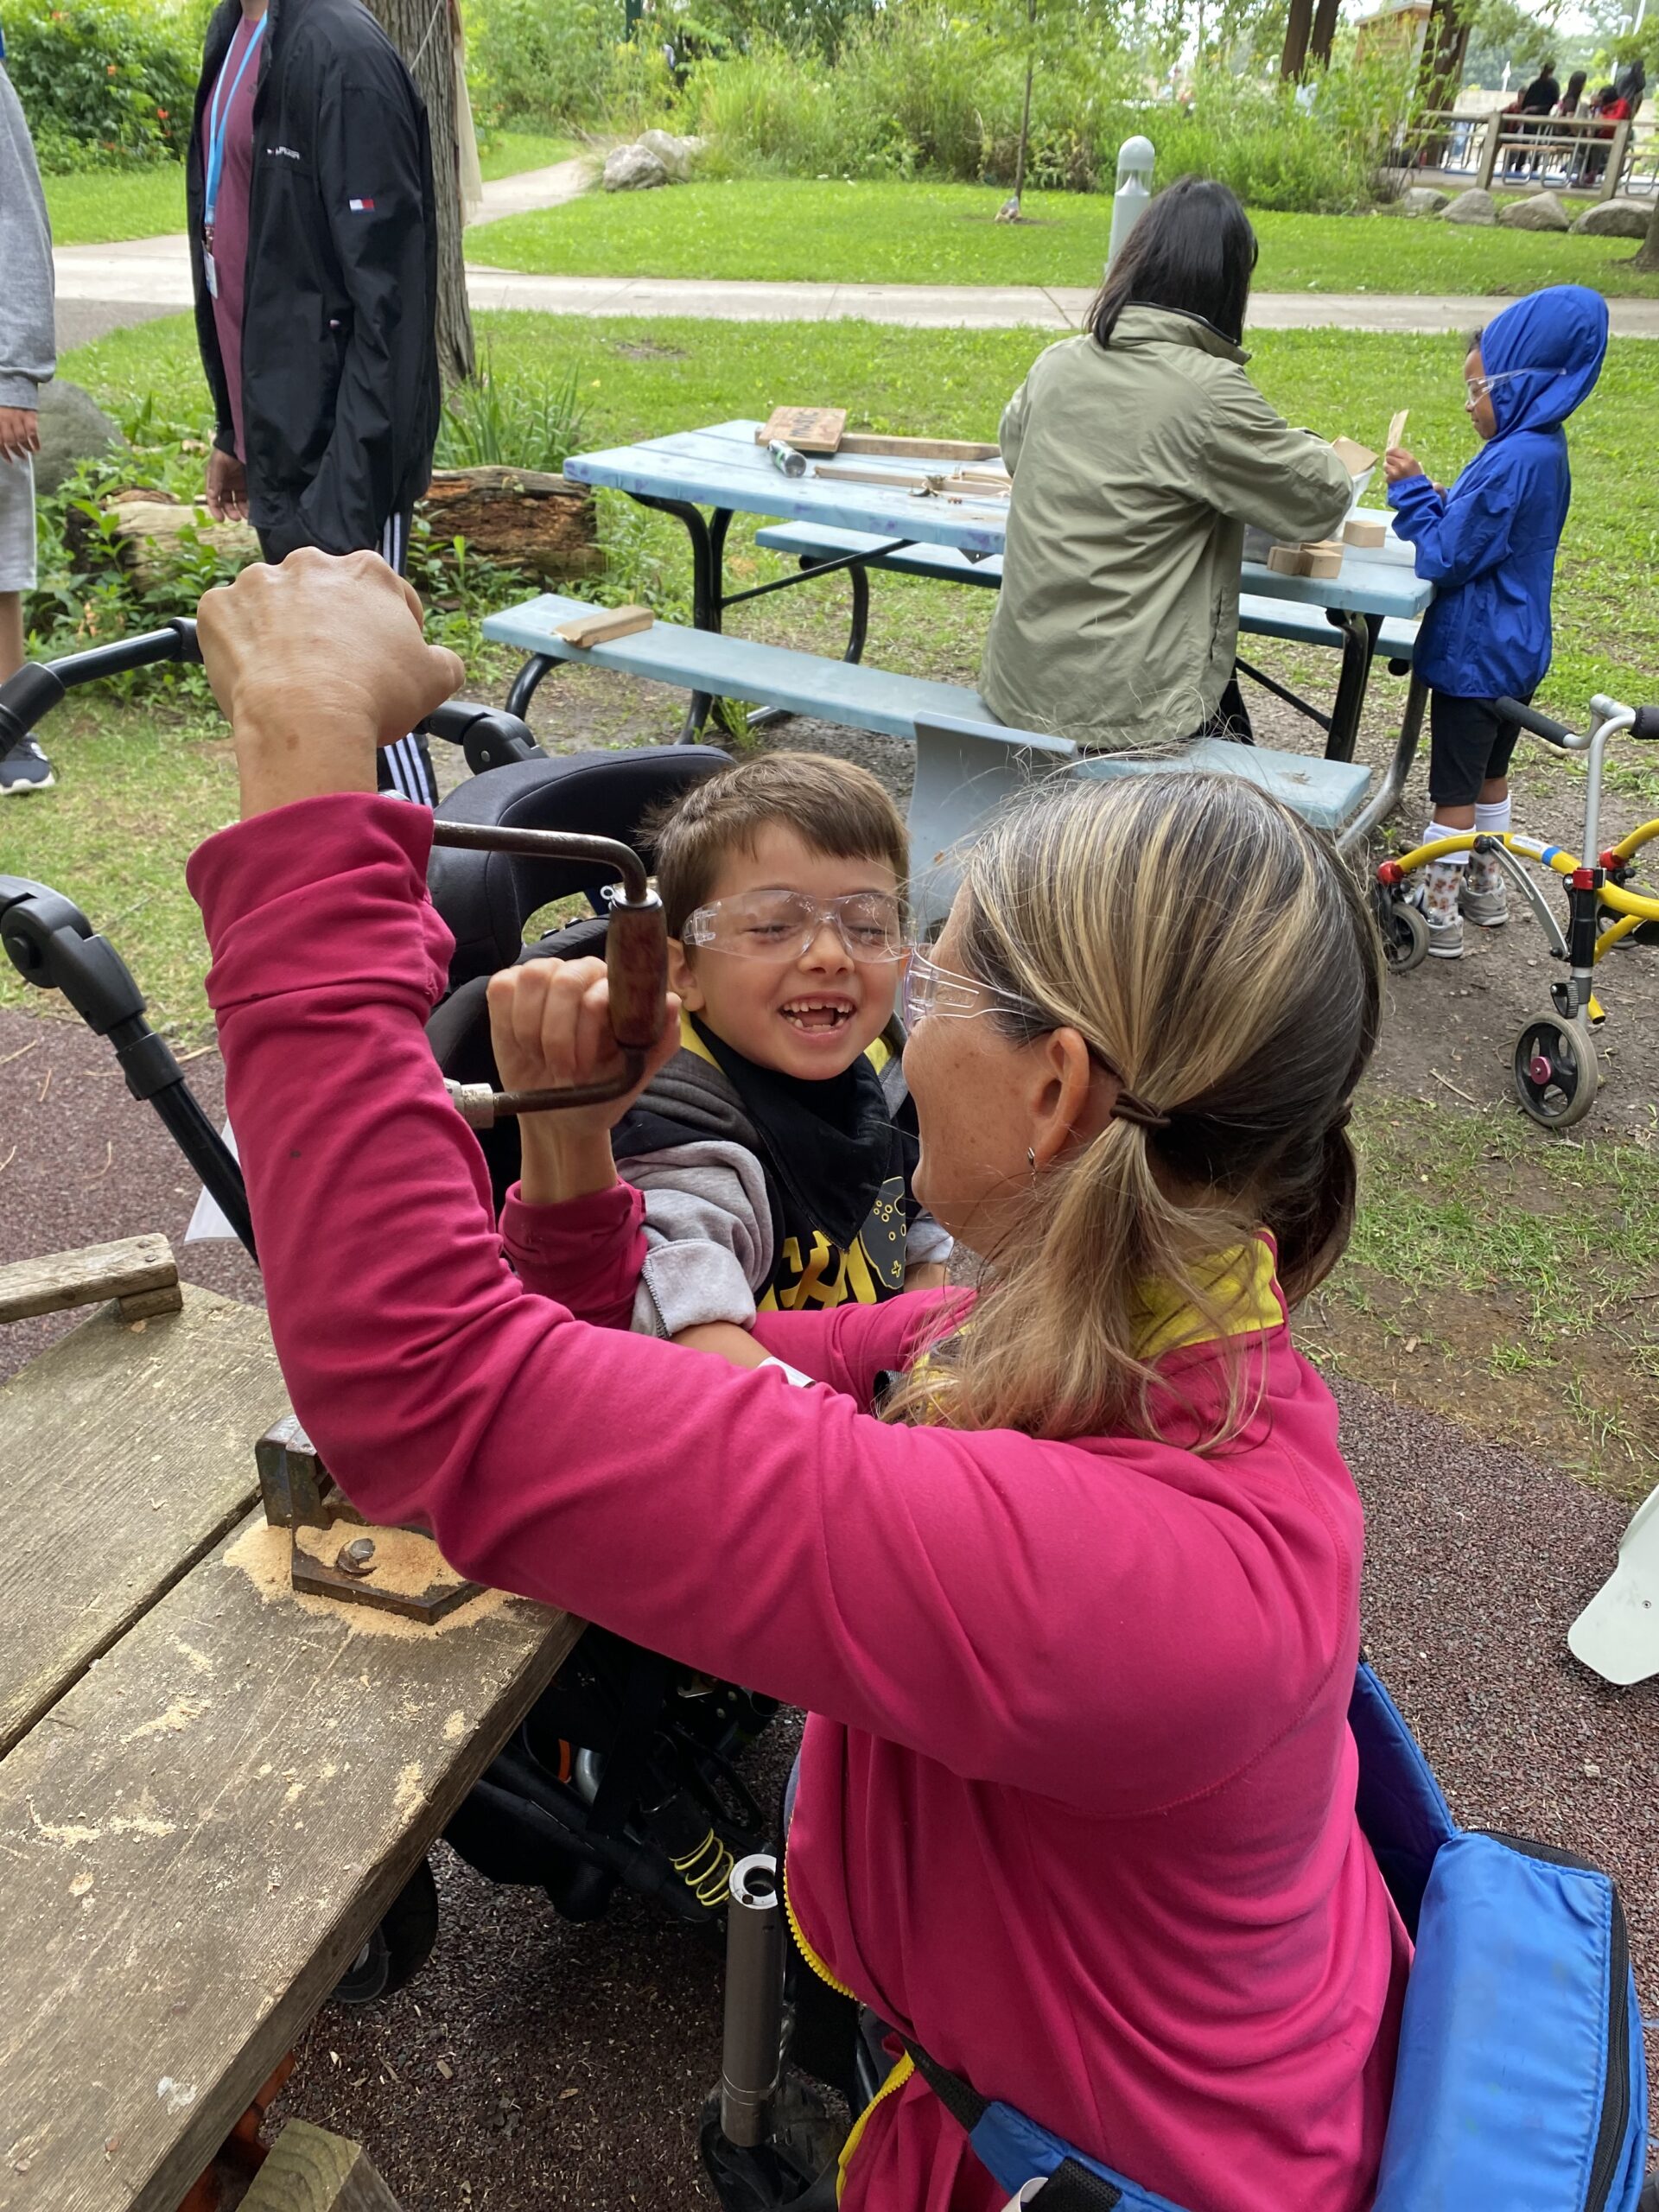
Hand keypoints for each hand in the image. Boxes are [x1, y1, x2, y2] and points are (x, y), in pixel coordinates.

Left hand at [0, 409, 38, 463]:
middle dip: (16, 451)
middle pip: (10, 440)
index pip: (0, 441)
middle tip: (22, 457)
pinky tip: (37, 448)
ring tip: (31, 452)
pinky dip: (35, 441)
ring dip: (27, 447)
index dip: (4, 453)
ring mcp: (17, 417)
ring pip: (21, 437)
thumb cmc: (5, 407)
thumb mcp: (0, 418)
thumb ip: (1, 431)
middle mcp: (6, 420)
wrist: (15, 389)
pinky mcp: (29, 415)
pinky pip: (33, 431)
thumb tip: (3, 444)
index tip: (10, 461)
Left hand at [196, 548, 462, 816]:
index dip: (390, 632)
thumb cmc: (375, 697)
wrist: (308, 721)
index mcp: (368, 572)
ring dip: (281, 632)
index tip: (383, 663)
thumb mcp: (437, 679)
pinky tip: (257, 677)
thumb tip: (441, 661)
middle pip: (324, 595)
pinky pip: (229, 624)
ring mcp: (259, 582)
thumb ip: (444, 660)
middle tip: (335, 672)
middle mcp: (312, 564)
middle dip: (330, 627)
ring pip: (273, 606)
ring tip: (291, 679)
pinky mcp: (218, 607)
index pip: (386, 595)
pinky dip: (240, 646)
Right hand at [204, 447, 246, 520]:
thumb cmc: (226, 452)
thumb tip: (212, 498)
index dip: (215, 509)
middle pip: (226, 502)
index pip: (213, 498)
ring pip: (238, 502)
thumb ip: (214, 481)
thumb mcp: (217, 465)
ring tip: (246, 515)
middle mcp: (225, 484)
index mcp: (215, 480)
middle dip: (230, 511)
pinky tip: (252, 509)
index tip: (220, 519)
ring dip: (240, 510)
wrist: (241, 441)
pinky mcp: (248, 484)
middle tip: (236, 518)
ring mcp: (237, 484)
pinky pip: (248, 497)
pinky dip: (249, 504)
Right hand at [488, 956, 681, 1200]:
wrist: (560, 1116)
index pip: (599, 991)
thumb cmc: (599, 1093)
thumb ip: (660, 1040)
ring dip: (532, 1030)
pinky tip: (522, 1047)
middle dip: (558, 1034)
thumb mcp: (633, 1077)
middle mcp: (584, 974)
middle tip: (562, 1070)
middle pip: (564, 978)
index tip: (582, 1071)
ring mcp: (546, 976)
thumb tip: (673, 1003)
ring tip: (542, 1060)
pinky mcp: (510, 987)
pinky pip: (502, 987)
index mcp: (617, 989)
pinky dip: (508, 1024)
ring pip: (532, 978)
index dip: (586, 1032)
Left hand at [1385, 447, 1422, 485]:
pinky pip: (1386, 475)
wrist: (1415, 491)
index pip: (1393, 450)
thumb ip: (1403, 457)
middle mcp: (1401, 465)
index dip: (1390, 451)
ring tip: (1395, 472)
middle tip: (1394, 464)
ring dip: (1388, 468)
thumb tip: (1390, 451)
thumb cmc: (1414, 476)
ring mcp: (1394, 473)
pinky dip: (1389, 477)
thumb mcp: (1413, 463)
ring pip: (1385, 465)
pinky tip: (1395, 479)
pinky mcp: (1390, 480)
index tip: (1389, 453)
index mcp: (1409, 459)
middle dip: (1390, 460)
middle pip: (1388, 457)